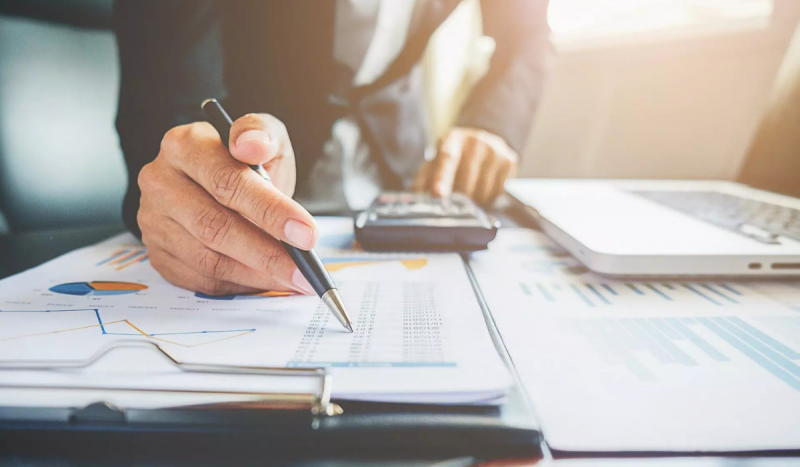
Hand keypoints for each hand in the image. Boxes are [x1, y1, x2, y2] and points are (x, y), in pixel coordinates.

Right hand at [137, 113, 318, 296]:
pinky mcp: (158, 253)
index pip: (227, 180)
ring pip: (208, 259)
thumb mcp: (264, 137)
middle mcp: (160, 181)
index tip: (306, 233)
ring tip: (292, 278)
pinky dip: (238, 284)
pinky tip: (265, 280)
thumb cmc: (245, 162)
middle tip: (303, 268)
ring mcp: (154, 221)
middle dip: (267, 252)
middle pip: (214, 225)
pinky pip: (200, 279)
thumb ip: (262, 134)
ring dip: (256, 274)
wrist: (222, 184)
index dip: (270, 210)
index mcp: (184, 144)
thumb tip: (251, 144)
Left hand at [413, 127, 517, 204]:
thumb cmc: (455, 154)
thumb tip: (415, 198)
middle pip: (466, 180)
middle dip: (458, 198)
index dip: (441, 178)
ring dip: (474, 201)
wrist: (484, 138)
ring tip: (469, 194)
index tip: (437, 194)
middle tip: (453, 201)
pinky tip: (483, 190)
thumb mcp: (436, 160)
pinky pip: (497, 192)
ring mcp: (495, 150)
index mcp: (453, 139)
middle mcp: (476, 142)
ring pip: (483, 190)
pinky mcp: (509, 160)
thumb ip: (424, 178)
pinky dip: (488, 199)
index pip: (447, 158)